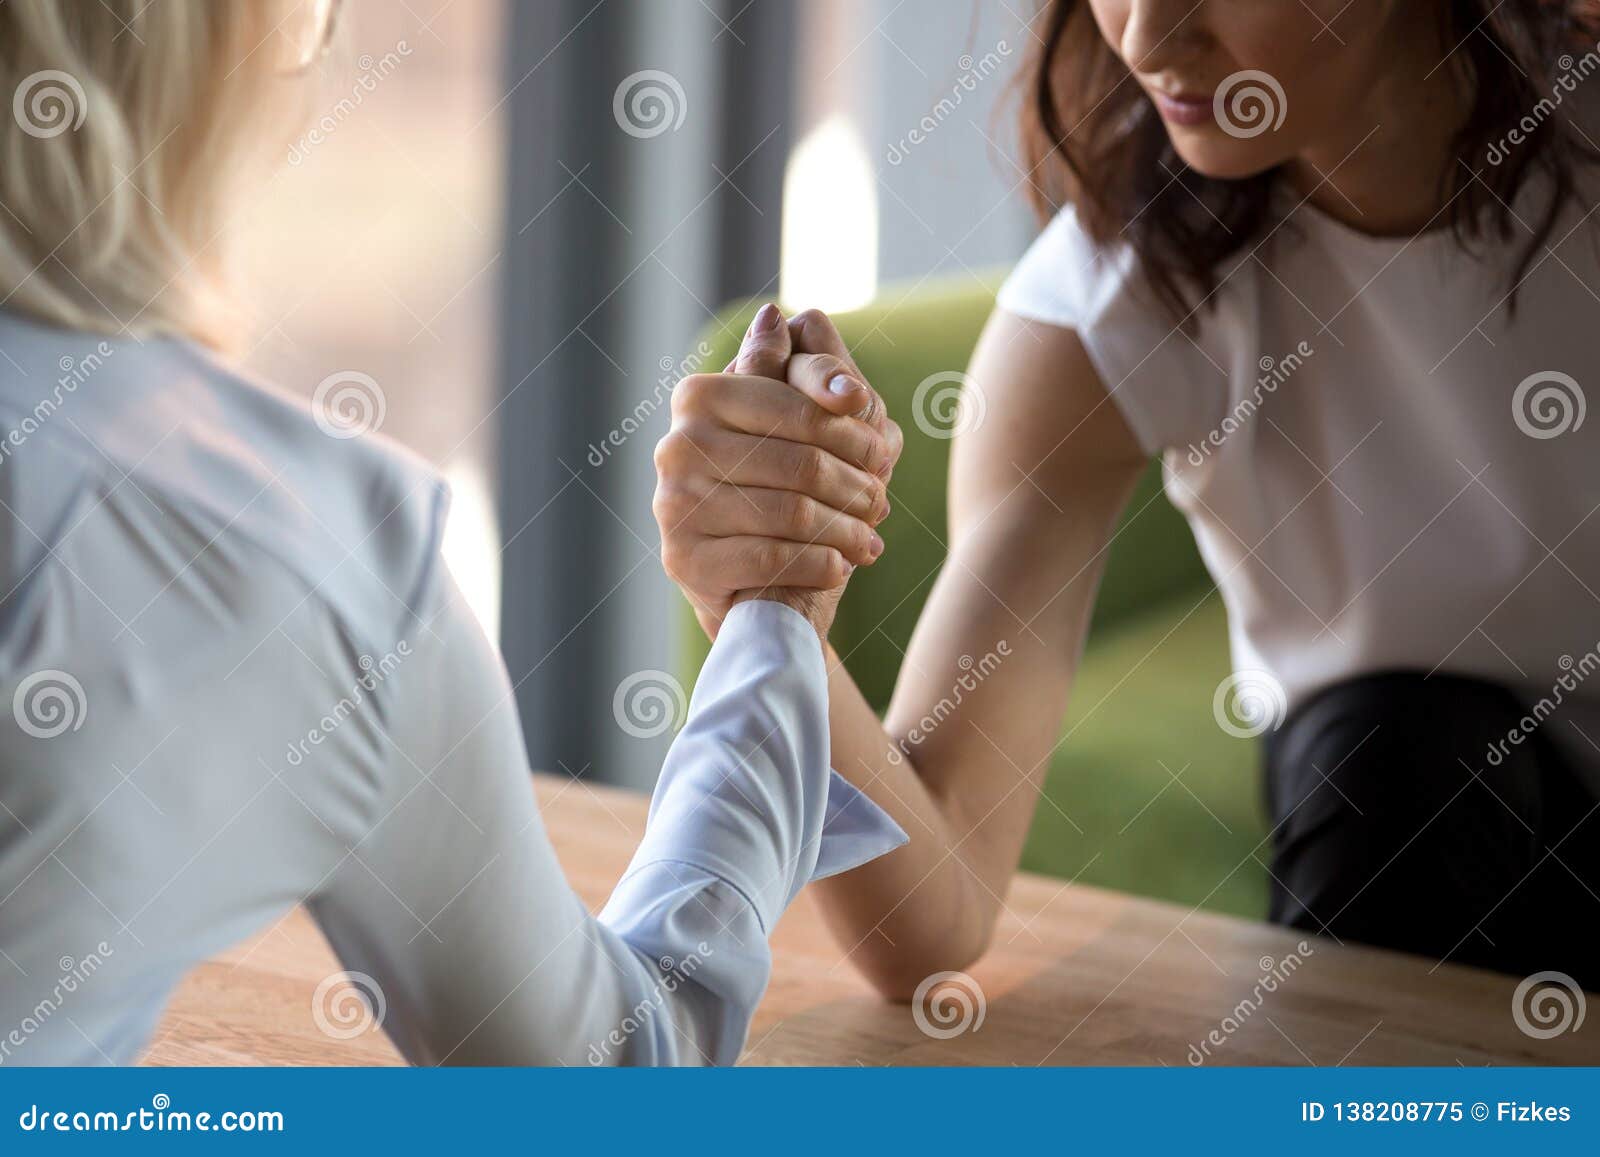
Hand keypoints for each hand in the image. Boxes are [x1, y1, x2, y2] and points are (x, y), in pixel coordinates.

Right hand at [653, 303, 902, 641]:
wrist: (743, 581)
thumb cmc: (775, 486)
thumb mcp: (794, 422)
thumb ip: (796, 370)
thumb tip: (776, 315)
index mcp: (700, 395)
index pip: (798, 406)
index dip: (852, 431)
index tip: (883, 452)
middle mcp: (676, 444)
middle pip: (802, 462)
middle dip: (856, 485)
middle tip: (880, 503)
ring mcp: (674, 503)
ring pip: (792, 511)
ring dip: (846, 529)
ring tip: (868, 538)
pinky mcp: (683, 560)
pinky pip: (773, 557)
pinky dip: (821, 563)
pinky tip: (841, 566)